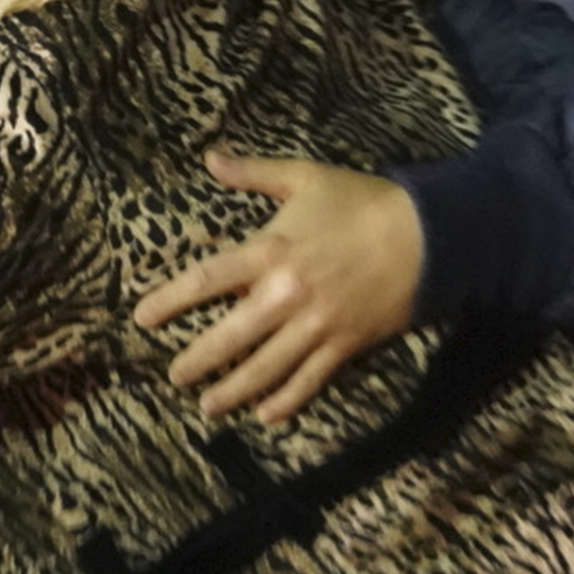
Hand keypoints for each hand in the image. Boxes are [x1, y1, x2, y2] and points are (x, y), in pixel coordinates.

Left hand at [131, 149, 422, 425]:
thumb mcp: (306, 178)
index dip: (169, 301)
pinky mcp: (345, 346)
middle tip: (174, 376)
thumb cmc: (365, 203)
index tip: (142, 319)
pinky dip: (286, 401)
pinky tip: (266, 415)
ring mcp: (316, 326)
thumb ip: (254, 174)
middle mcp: (286, 295)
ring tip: (207, 406)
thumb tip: (210, 158)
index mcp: (270, 252)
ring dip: (233, 391)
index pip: (206, 281)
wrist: (431, 236)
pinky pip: (309, 381)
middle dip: (197, 360)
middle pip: (229, 337)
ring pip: (264, 369)